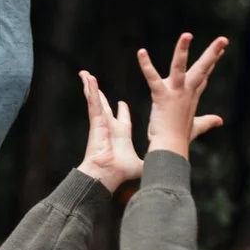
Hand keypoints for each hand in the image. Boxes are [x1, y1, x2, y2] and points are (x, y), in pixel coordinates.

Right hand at [74, 70, 140, 191]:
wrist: (106, 175)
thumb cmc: (120, 173)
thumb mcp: (140, 165)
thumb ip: (151, 163)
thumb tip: (163, 168)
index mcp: (121, 135)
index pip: (121, 119)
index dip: (122, 112)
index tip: (122, 103)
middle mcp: (109, 126)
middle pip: (105, 106)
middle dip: (100, 95)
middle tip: (96, 83)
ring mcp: (101, 122)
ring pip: (96, 100)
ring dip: (91, 87)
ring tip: (86, 74)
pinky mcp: (96, 121)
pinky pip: (93, 102)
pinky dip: (90, 90)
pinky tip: (88, 79)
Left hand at [137, 34, 228, 157]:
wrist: (170, 148)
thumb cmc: (180, 138)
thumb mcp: (197, 127)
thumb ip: (207, 122)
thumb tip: (219, 120)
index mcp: (192, 96)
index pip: (204, 75)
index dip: (212, 62)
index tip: (220, 49)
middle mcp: (187, 92)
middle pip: (202, 69)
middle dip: (213, 53)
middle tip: (224, 39)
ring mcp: (176, 93)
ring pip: (180, 67)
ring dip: (182, 50)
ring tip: (187, 35)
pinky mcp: (162, 96)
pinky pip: (153, 78)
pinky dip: (146, 65)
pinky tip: (141, 52)